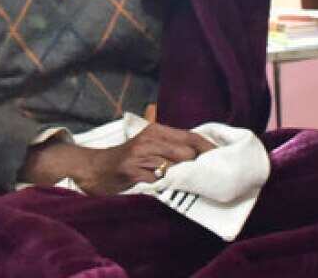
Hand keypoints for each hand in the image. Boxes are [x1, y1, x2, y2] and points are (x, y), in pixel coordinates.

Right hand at [20, 123, 215, 195]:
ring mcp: (139, 154)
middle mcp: (148, 139)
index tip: (225, 160)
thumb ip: (171, 148)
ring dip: (183, 177)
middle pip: (187, 151)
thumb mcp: (148, 147)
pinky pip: (158, 179)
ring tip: (188, 185)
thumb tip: (203, 156)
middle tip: (208, 178)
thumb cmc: (125, 160)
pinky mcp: (131, 170)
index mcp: (155, 130)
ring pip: (175, 165)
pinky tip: (164, 187)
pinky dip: (165, 185)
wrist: (93, 168)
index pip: (191, 136)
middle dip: (199, 166)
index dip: (210, 148)